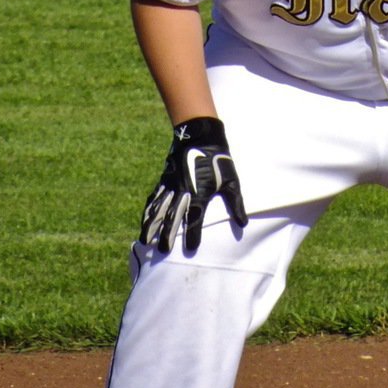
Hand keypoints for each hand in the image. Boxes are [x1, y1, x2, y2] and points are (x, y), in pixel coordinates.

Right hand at [139, 117, 247, 252]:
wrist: (200, 136)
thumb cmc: (218, 160)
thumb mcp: (232, 181)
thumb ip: (236, 204)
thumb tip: (243, 223)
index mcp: (200, 193)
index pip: (196, 218)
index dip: (194, 233)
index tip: (192, 249)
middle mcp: (183, 192)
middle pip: (172, 217)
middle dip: (167, 234)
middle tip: (163, 251)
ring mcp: (171, 185)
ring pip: (159, 209)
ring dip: (151, 225)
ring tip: (145, 241)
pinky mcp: (165, 179)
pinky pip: (154, 197)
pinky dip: (148, 210)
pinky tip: (144, 220)